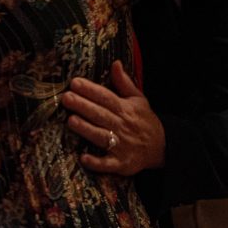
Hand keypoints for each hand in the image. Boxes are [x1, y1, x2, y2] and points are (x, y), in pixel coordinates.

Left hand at [61, 60, 164, 175]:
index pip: (106, 97)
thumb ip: (124, 82)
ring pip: (101, 136)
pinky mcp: (121, 164)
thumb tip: (115, 63)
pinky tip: (84, 158)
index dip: (91, 90)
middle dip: (83, 106)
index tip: (74, 82)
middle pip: (101, 115)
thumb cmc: (144, 120)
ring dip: (86, 129)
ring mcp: (122, 146)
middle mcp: (123, 126)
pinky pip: (108, 164)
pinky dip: (96, 163)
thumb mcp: (138, 99)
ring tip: (70, 120)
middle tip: (66, 98)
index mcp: (126, 109)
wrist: (161, 147)